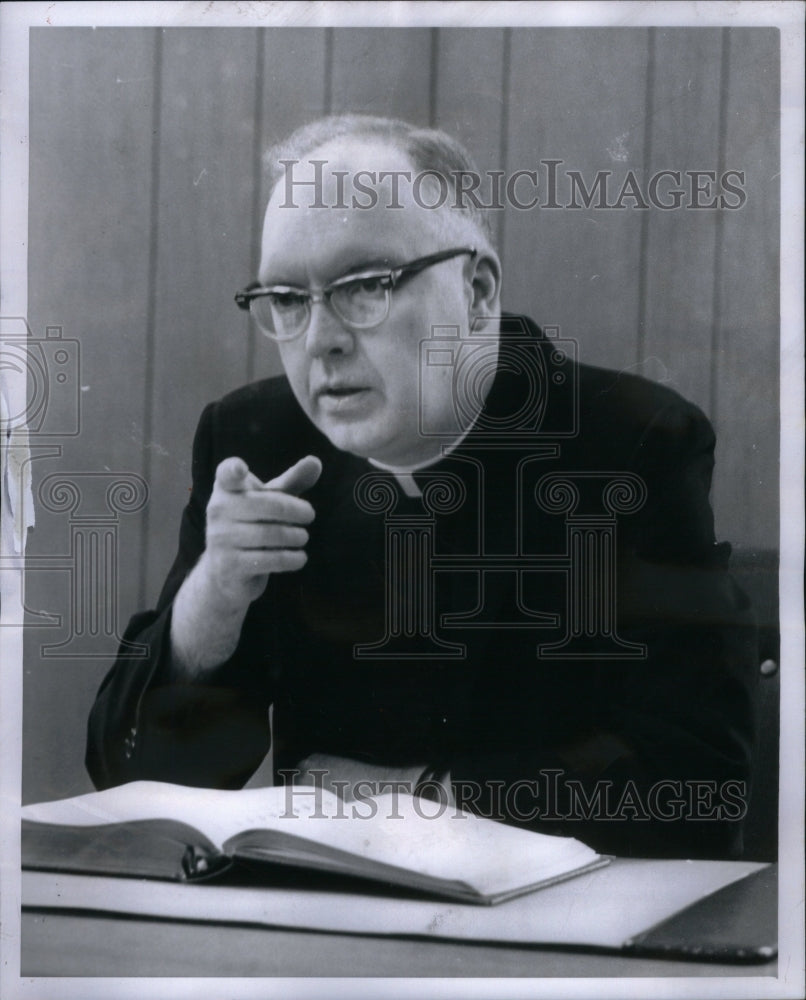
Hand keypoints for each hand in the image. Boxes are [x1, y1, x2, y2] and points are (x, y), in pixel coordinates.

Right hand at [202, 454, 321, 606]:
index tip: (240, 468)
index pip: (226, 474)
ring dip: (296, 536)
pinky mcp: (229, 565)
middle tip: (310, 515)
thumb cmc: (252, 525)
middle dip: (296, 510)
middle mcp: (218, 510)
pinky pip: (270, 559)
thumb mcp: (270, 501)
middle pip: (267, 504)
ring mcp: (220, 538)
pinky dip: (292, 558)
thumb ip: (292, 481)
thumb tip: (316, 461)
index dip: (233, 470)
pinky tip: (299, 557)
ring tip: (302, 537)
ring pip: (270, 534)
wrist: (225, 572)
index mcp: (226, 488)